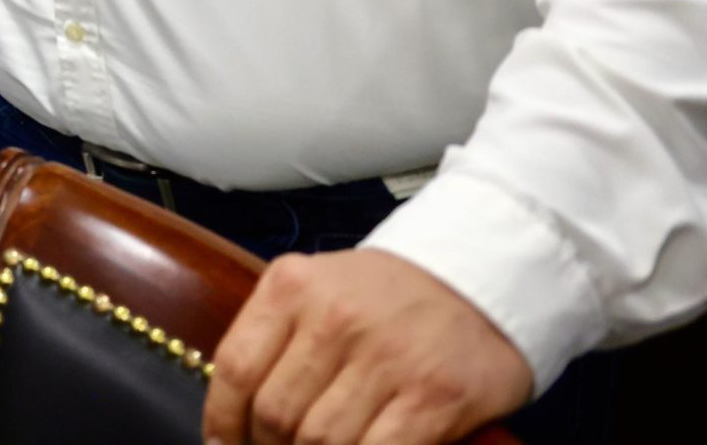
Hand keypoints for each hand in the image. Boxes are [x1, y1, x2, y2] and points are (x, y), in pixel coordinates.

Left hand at [205, 249, 531, 444]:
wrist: (483, 278)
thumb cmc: (390, 296)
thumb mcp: (318, 289)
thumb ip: (278, 337)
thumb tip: (235, 414)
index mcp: (293, 287)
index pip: (236, 367)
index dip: (223, 419)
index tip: (223, 443)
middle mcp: (335, 318)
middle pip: (276, 412)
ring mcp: (387, 358)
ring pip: (322, 439)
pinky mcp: (435, 396)